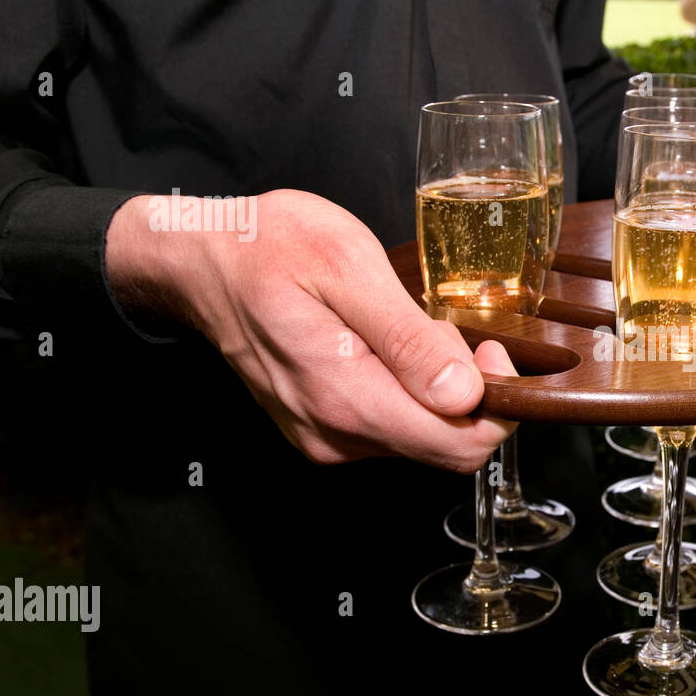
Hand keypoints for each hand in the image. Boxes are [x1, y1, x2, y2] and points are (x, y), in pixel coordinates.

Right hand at [105, 188, 515, 471]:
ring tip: (406, 329)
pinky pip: (391, 427)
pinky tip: (388, 347)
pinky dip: (409, 392)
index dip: (496, 403)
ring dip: (437, 391)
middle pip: (446, 447)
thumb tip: (463, 392)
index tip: (491, 349)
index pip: (459, 445)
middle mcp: (336, 434)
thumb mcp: (347, 266)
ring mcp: (326, 437)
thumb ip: (407, 337)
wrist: (199, 261)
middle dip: (471, 395)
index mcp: (347, 399)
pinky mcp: (322, 429)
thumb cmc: (267, 247)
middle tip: (449, 329)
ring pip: (421, 438)